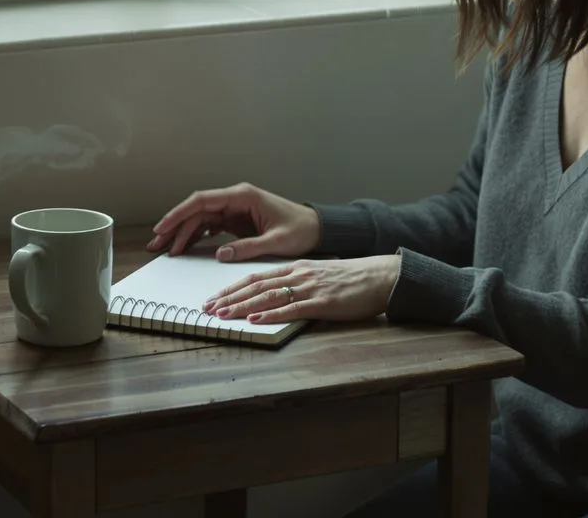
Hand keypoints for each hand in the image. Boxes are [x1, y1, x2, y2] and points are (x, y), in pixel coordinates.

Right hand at [148, 183, 320, 261]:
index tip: (163, 227)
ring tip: (165, 250)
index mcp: (243, 196)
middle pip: (196, 210)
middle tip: (156, 243)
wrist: (317, 229)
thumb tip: (220, 254)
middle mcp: (235, 199)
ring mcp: (234, 209)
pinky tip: (184, 248)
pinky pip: (210, 227)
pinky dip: (196, 237)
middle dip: (175, 226)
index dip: (179, 213)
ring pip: (200, 219)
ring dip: (182, 233)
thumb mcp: (276, 241)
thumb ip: (248, 247)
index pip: (202, 201)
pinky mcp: (236, 220)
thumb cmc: (301, 230)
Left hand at [202, 255, 401, 324]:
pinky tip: (255, 321)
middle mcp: (298, 274)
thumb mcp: (319, 275)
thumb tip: (278, 299)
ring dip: (242, 307)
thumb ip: (298, 284)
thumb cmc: (352, 278)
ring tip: (222, 314)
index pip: (256, 277)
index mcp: (296, 267)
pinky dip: (270, 315)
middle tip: (207, 308)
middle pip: (255, 285)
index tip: (215, 297)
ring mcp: (309, 287)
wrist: (380, 276)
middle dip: (229, 297)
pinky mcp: (322, 302)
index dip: (232, 287)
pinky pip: (291, 309)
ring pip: (268, 296)